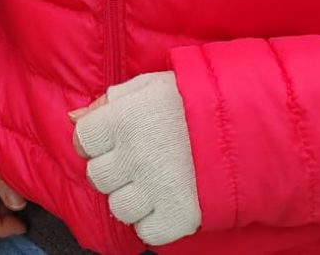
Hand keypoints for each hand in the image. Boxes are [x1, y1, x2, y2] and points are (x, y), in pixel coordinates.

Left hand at [70, 72, 201, 246]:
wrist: (246, 123)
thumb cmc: (195, 99)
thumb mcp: (150, 86)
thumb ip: (109, 101)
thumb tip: (73, 119)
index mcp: (123, 118)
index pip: (82, 140)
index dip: (95, 141)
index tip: (112, 140)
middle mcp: (134, 154)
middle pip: (97, 177)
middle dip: (113, 171)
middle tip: (137, 162)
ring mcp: (155, 188)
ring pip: (119, 208)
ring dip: (132, 199)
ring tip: (154, 182)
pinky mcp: (178, 216)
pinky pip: (146, 233)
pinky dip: (154, 223)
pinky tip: (166, 203)